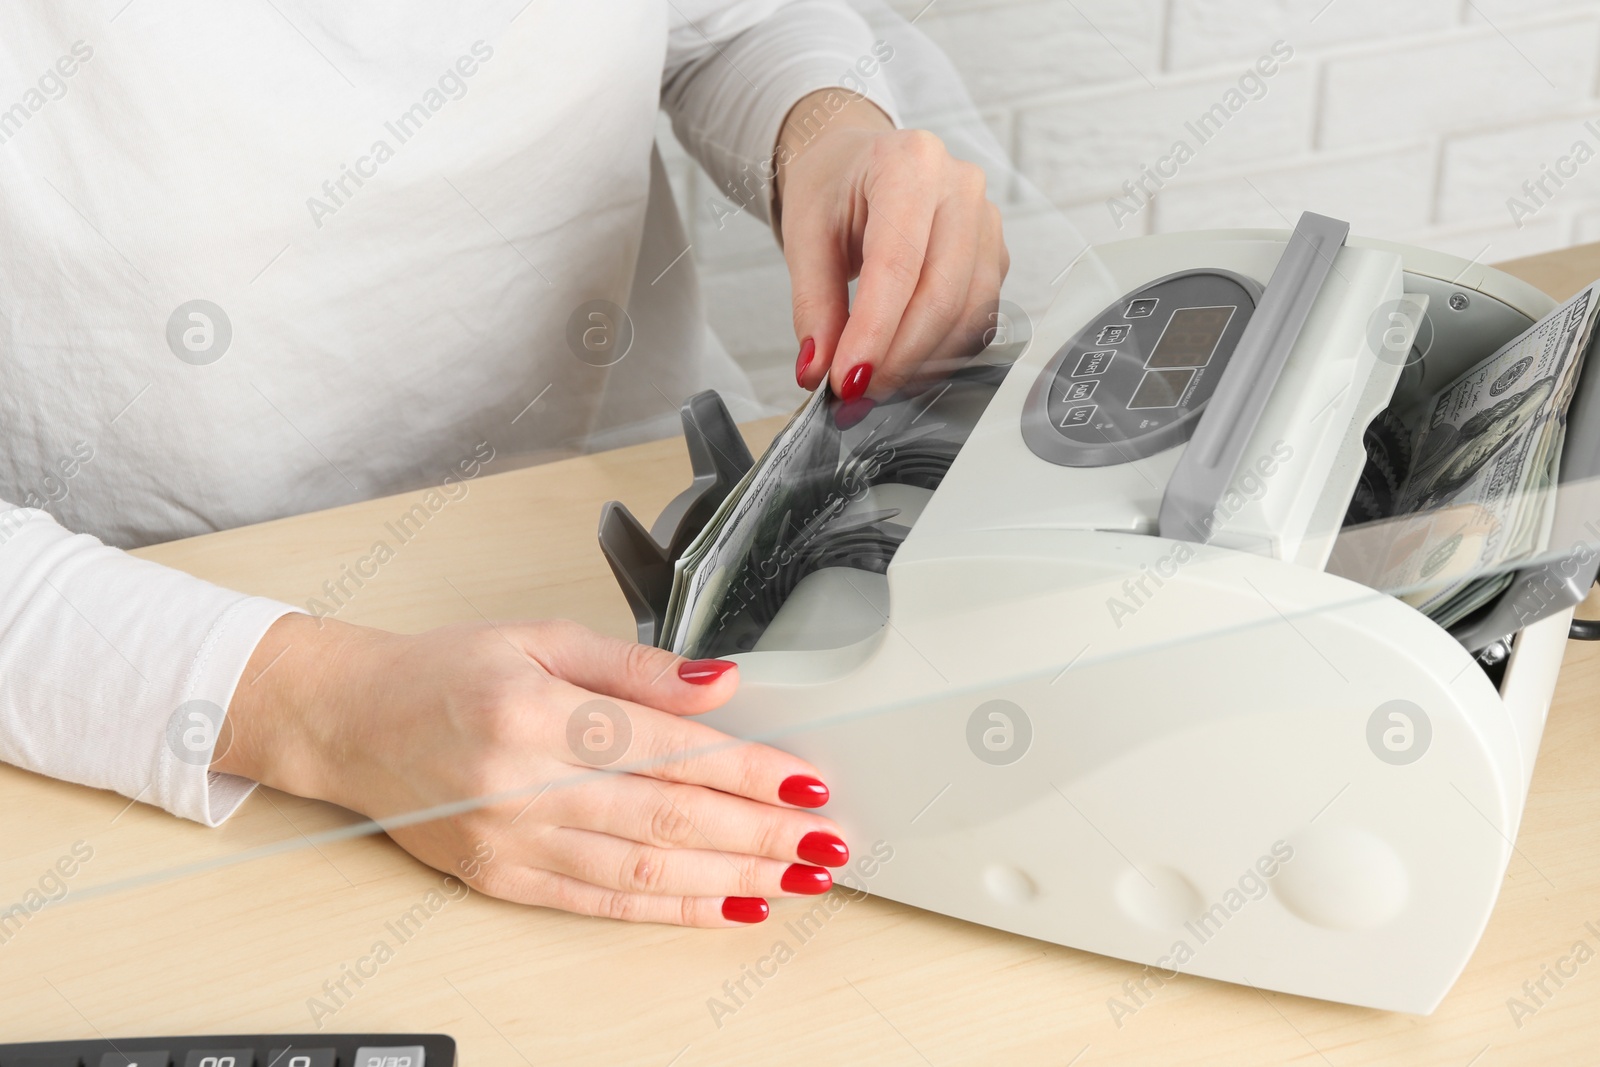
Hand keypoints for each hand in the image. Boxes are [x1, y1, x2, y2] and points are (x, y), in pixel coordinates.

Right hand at [217, 613, 848, 925]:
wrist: (351, 721)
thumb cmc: (445, 672)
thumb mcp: (542, 638)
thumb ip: (637, 667)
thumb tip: (720, 685)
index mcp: (537, 713)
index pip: (668, 749)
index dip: (747, 771)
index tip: (806, 781)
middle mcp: (523, 784)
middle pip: (666, 817)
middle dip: (758, 835)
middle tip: (823, 842)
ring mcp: (511, 840)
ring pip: (642, 870)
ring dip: (729, 878)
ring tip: (793, 878)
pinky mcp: (502, 878)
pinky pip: (600, 902)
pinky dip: (670, 908)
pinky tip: (723, 905)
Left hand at [776, 90, 1008, 402]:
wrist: (857, 166)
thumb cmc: (834, 190)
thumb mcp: (805, 236)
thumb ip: (813, 305)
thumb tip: (817, 368)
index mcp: (909, 164)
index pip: (898, 264)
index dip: (874, 331)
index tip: (847, 379)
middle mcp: (960, 187)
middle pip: (942, 294)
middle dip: (898, 356)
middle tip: (857, 391)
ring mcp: (987, 221)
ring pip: (968, 313)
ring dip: (922, 362)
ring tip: (876, 382)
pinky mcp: (994, 255)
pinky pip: (979, 317)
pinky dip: (941, 351)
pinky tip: (906, 364)